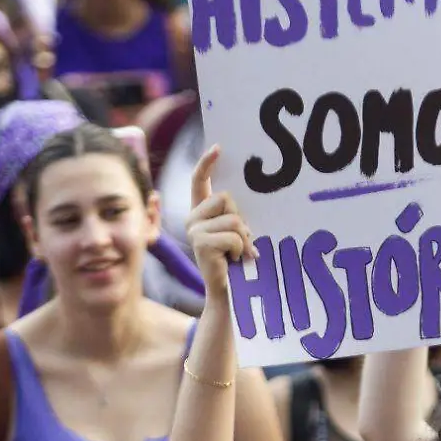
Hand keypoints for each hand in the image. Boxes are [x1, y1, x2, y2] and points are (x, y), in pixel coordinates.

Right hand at [187, 146, 257, 296]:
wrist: (227, 292)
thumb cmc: (234, 262)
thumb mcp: (234, 234)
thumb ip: (235, 217)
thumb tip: (246, 213)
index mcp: (200, 212)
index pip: (199, 181)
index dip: (206, 163)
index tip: (218, 148)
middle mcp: (193, 218)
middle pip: (226, 198)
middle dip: (241, 219)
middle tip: (242, 241)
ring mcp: (194, 230)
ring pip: (234, 219)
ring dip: (244, 238)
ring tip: (238, 253)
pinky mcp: (201, 243)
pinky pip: (234, 236)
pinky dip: (241, 249)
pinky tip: (233, 260)